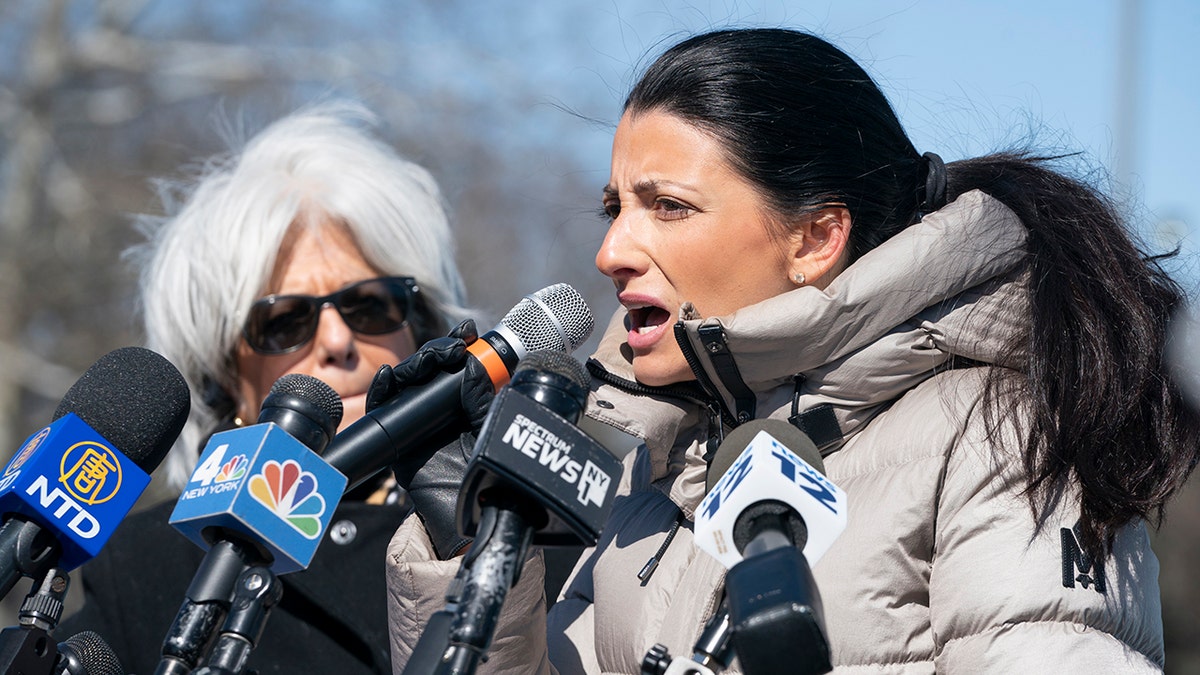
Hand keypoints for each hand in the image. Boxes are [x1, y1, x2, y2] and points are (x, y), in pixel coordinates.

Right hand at [366, 319, 494, 558]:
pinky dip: (382, 391)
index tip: (467, 332)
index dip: (457, 345)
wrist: (474, 514)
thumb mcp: (491, 429)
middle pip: (428, 369)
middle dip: (437, 352)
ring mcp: (415, 425)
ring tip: (430, 360)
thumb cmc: (488, 476)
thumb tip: (474, 365)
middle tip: (453, 348)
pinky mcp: (396, 441)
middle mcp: (438, 411)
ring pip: (405, 384)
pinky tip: (389, 377)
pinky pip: (383, 411)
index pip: (455, 365)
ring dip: (414, 366)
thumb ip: (482, 399)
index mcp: (463, 404)